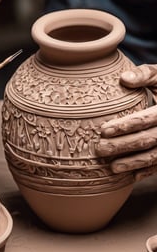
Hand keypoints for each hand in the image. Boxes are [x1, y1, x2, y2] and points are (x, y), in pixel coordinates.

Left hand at [95, 64, 156, 180]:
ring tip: (112, 168)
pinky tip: (131, 177)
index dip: (125, 126)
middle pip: (147, 139)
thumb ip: (146, 75)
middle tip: (100, 150)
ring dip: (133, 163)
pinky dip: (147, 171)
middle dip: (122, 146)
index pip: (144, 119)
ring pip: (154, 156)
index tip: (103, 131)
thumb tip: (124, 78)